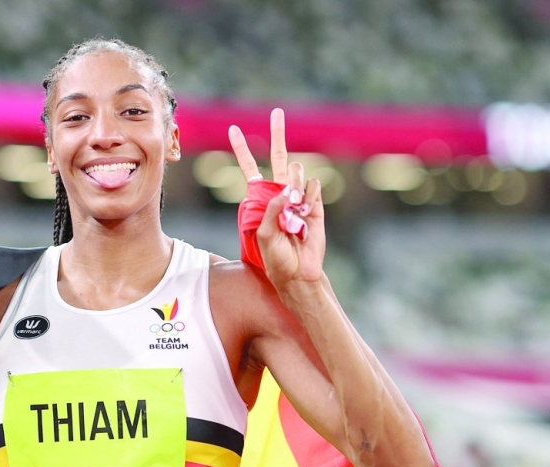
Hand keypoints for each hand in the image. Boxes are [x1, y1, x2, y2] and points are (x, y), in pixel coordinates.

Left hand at [228, 108, 324, 287]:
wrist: (298, 272)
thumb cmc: (276, 257)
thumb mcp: (264, 233)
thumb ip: (272, 208)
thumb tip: (287, 189)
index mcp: (262, 198)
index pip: (251, 169)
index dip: (242, 150)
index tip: (234, 129)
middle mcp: (280, 193)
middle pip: (280, 157)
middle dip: (277, 133)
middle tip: (277, 112)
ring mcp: (299, 197)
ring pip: (297, 173)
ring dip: (294, 185)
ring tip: (293, 208)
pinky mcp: (316, 204)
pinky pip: (313, 189)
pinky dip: (309, 198)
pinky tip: (306, 212)